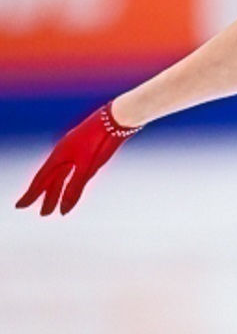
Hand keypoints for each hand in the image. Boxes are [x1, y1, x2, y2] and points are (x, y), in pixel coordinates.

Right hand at [15, 101, 141, 215]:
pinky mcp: (87, 151)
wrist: (118, 118)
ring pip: (63, 176)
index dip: (31, 194)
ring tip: (53, 208)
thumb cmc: (101, 139)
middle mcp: (64, 154)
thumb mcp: (88, 166)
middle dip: (47, 197)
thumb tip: (64, 210)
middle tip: (43, 214)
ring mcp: (75, 152)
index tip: (20, 206)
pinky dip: (70, 183)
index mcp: (59, 155)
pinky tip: (69, 189)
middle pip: (52, 180)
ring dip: (58, 192)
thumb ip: (75, 187)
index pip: (41, 180)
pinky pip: (73, 171)